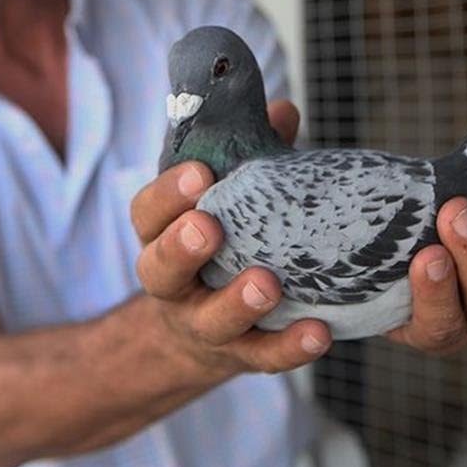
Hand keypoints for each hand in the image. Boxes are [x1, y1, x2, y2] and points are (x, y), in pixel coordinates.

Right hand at [131, 100, 331, 374]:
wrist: (205, 327)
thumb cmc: (224, 237)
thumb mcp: (229, 194)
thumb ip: (252, 153)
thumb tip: (282, 110)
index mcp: (160, 233)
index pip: (147, 212)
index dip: (168, 193)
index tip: (200, 173)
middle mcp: (171, 282)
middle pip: (160, 269)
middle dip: (182, 248)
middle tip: (210, 228)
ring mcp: (203, 323)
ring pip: (211, 320)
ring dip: (237, 302)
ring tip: (268, 283)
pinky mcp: (241, 355)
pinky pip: (262, 357)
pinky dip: (289, 348)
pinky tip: (319, 332)